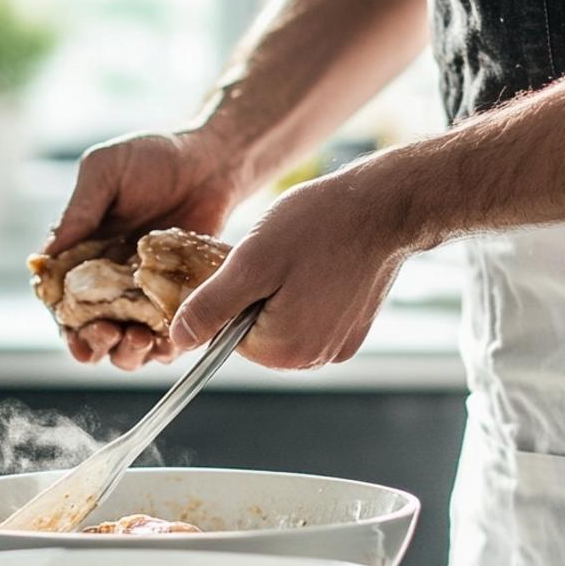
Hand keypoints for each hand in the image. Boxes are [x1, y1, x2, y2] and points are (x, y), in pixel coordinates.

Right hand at [45, 128, 241, 370]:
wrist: (212, 159)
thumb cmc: (154, 156)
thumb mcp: (105, 171)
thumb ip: (78, 212)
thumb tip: (46, 255)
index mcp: (82, 253)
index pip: (63, 301)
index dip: (66, 327)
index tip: (76, 339)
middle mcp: (109, 278)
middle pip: (92, 331)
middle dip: (96, 344)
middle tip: (109, 336)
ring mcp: (145, 291)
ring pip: (129, 342)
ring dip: (130, 352)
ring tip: (140, 341)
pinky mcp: (179, 296)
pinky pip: (169, 333)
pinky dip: (168, 345)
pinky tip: (170, 342)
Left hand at [169, 164, 408, 368]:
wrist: (384, 207)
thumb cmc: (319, 226)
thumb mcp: (249, 262)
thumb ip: (210, 307)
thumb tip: (180, 340)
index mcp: (284, 349)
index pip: (227, 336)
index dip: (229, 295)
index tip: (248, 264)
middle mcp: (314, 358)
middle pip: (256, 333)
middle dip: (256, 295)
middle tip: (274, 256)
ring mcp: (338, 345)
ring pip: (283, 323)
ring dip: (281, 292)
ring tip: (299, 256)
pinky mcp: (354, 329)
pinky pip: (312, 317)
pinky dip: (308, 292)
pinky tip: (319, 263)